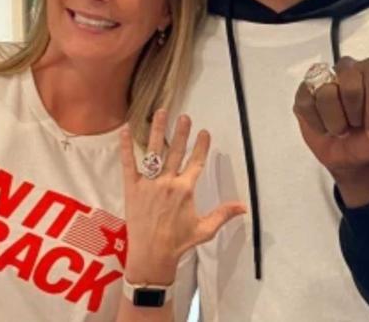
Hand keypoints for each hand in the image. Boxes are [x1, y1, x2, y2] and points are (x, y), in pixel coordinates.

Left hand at [119, 109, 245, 283]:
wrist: (151, 255)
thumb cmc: (178, 243)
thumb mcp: (205, 229)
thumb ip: (223, 214)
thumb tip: (244, 206)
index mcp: (186, 190)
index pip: (197, 162)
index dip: (202, 146)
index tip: (205, 132)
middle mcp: (168, 182)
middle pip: (176, 152)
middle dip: (181, 132)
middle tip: (185, 116)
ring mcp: (149, 184)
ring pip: (154, 152)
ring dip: (157, 130)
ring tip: (160, 112)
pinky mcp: (132, 188)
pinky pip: (128, 163)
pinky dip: (126, 146)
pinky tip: (124, 129)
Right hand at [293, 57, 368, 205]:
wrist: (352, 157)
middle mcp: (349, 68)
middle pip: (349, 83)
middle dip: (354, 115)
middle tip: (356, 126)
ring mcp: (324, 78)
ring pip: (325, 94)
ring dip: (335, 122)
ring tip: (341, 128)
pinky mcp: (304, 92)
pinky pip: (305, 103)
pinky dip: (317, 123)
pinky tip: (325, 127)